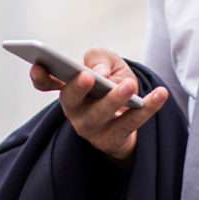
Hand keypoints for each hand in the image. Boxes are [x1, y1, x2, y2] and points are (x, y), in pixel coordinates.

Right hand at [30, 47, 167, 161]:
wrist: (131, 110)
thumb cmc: (113, 79)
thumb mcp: (107, 61)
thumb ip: (99, 59)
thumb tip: (100, 73)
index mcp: (68, 89)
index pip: (47, 83)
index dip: (40, 76)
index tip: (37, 65)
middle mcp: (75, 110)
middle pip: (72, 101)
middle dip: (79, 89)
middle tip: (88, 76)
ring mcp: (92, 128)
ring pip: (100, 116)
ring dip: (114, 100)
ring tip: (129, 85)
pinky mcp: (114, 140)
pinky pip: (131, 123)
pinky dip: (148, 107)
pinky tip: (161, 93)